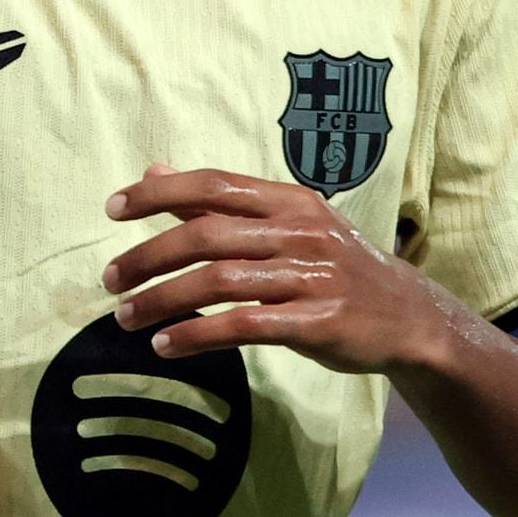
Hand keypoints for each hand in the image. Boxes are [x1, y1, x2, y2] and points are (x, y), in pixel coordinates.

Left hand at [103, 163, 436, 366]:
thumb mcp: (286, 224)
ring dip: (161, 300)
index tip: (112, 209)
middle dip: (148, 256)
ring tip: (125, 318)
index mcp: (289, 201)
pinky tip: (166, 345)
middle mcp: (300, 232)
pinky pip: (243, 326)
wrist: (408, 317)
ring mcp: (311, 277)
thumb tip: (153, 171)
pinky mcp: (317, 323)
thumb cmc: (332, 266)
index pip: (213, 185)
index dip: (158, 193)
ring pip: (218, 282)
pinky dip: (197, 335)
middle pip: (207, 235)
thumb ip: (219, 203)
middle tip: (108, 280)